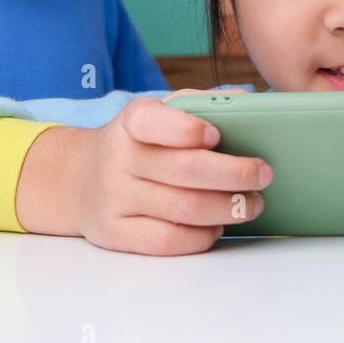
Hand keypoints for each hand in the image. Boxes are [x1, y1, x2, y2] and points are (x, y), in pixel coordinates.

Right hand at [25, 90, 271, 254]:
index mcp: (132, 120)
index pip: (153, 122)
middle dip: (234, 174)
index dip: (185, 129)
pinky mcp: (114, 233)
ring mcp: (113, 197)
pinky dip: (201, 236)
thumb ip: (201, 105)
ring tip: (251, 204)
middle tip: (264, 175)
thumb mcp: (160, 114)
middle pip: (184, 171)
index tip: (216, 135)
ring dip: (227, 208)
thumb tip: (248, 101)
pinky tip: (217, 227)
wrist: (80, 179)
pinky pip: (167, 241)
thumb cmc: (140, 144)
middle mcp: (118, 157)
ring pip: (183, 209)